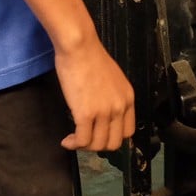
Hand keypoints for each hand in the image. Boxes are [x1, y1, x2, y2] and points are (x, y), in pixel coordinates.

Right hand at [53, 32, 134, 151]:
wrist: (80, 48)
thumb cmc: (91, 59)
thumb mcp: (113, 80)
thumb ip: (113, 97)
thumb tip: (105, 111)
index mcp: (128, 98)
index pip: (127, 131)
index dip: (111, 137)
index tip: (99, 135)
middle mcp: (120, 107)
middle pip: (113, 143)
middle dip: (97, 145)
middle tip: (84, 138)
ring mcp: (104, 112)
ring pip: (97, 145)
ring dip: (84, 146)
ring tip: (73, 139)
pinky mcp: (86, 114)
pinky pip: (82, 141)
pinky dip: (73, 144)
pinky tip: (66, 140)